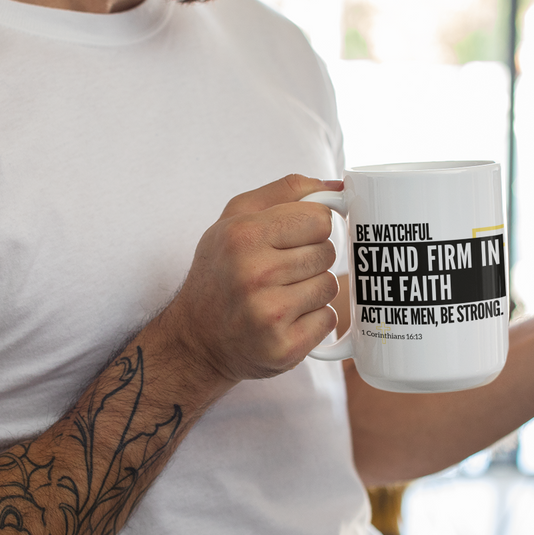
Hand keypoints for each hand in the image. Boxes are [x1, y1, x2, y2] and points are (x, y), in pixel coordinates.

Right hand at [160, 175, 341, 383]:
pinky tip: (284, 320)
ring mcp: (269, 314)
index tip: (292, 239)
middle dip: (309, 260)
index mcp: (243, 235)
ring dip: (312, 291)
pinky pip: (328, 320)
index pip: (319, 218)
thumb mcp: (235, 219)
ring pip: (330, 287)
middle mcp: (255, 274)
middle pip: (327, 253)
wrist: (196, 339)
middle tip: (279, 272)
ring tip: (280, 296)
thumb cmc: (220, 272)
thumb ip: (286, 192)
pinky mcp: (283, 347)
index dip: (310, 228)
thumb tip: (337, 186)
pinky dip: (313, 321)